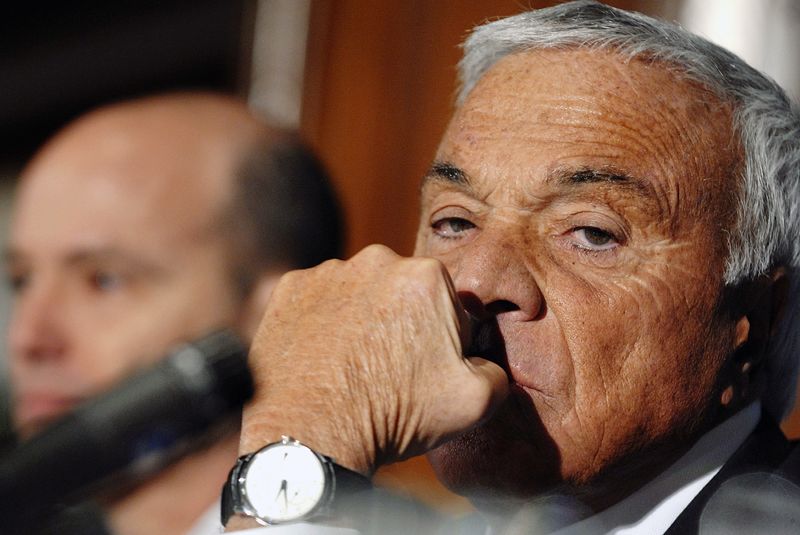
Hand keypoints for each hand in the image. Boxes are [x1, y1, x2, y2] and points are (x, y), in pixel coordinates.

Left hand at [239, 244, 508, 474]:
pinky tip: (323, 358)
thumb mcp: (474, 402)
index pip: (447, 302)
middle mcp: (375, 260)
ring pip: (356, 293)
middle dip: (402, 321)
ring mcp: (326, 272)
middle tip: (390, 368)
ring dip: (359, 319)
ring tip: (352, 366)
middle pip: (401, 291)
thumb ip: (495, 370)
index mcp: (427, 276)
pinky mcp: (288, 288)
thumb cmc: (395, 416)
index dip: (443, 337)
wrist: (311, 436)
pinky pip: (315, 300)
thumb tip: (485, 362)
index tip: (427, 366)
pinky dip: (320, 322)